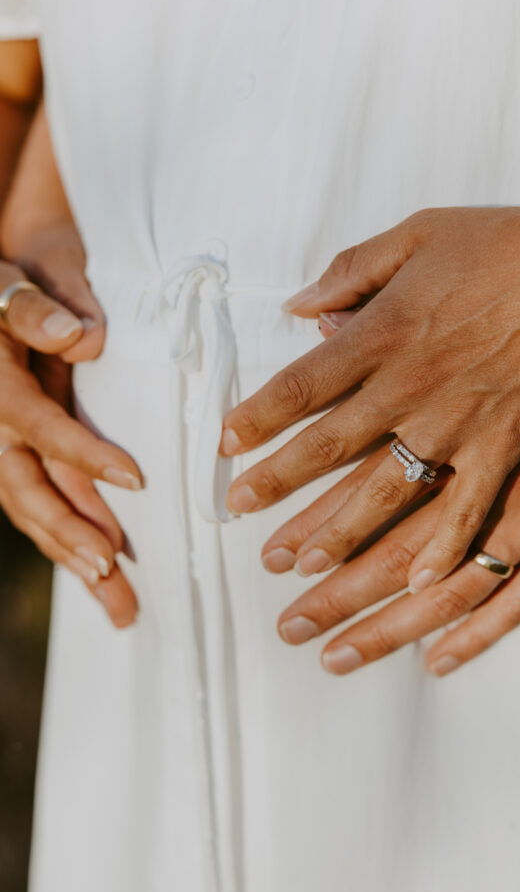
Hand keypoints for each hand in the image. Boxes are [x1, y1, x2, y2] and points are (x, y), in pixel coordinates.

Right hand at [0, 237, 142, 626]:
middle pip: (26, 490)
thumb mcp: (20, 284)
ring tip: (120, 607)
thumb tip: (81, 337)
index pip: (39, 426)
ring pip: (37, 512)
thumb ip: (40, 307)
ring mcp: (10, 448)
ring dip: (76, 558)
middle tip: (110, 571)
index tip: (135, 480)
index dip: (82, 454)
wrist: (6, 294)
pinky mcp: (26, 458)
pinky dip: (73, 546)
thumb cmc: (19, 287)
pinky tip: (103, 582)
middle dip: (68, 535)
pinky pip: (46, 508)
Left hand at [222, 185, 519, 593]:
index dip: (257, 417)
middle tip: (238, 512)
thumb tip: (297, 306)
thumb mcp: (421, 233)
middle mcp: (410, 386)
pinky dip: (443, 550)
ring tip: (300, 565)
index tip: (225, 443)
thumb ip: (352, 269)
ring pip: (383, 492)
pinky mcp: (506, 449)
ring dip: (337, 532)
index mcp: (384, 331)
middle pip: (327, 446)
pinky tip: (418, 584)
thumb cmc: (510, 246)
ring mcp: (459, 425)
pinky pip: (467, 512)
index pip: (300, 384)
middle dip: (278, 483)